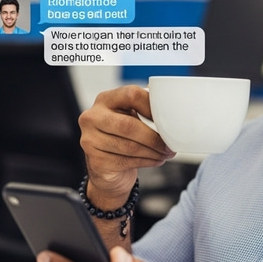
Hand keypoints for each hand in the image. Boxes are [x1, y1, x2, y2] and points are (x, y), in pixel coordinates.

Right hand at [78, 86, 174, 205]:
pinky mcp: (95, 161)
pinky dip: (147, 161)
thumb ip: (145, 109)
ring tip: (166, 153)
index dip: (152, 106)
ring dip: (154, 152)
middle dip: (154, 137)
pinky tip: (156, 160)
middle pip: (129, 125)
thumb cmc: (124, 136)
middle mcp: (92, 117)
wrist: (107, 167)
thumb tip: (172, 110)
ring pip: (129, 146)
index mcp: (105, 99)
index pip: (131, 94)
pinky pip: (127, 161)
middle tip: (170, 145)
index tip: (168, 119)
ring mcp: (90, 139)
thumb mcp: (131, 117)